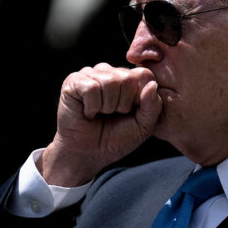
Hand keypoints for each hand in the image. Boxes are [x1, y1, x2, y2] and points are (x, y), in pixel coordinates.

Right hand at [38, 63, 161, 185]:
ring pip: (110, 82)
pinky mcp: (74, 81)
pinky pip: (92, 88)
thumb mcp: (143, 127)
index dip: (139, 99)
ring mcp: (91, 74)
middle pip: (128, 78)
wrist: (87, 154)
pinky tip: (87, 112)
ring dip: (106, 107)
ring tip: (99, 114)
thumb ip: (153, 107)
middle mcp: (110, 72)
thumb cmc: (114, 140)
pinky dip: (92, 107)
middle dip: (123, 105)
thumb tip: (152, 85)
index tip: (129, 113)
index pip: (144, 75)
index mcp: (128, 79)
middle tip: (111, 115)